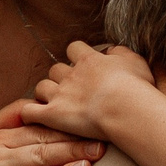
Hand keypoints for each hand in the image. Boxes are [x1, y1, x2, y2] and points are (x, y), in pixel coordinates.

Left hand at [19, 41, 156, 139]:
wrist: (125, 109)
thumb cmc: (136, 87)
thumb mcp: (135, 61)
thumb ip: (120, 52)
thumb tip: (112, 50)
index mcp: (89, 60)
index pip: (74, 48)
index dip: (76, 55)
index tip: (84, 64)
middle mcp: (71, 74)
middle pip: (55, 69)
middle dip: (60, 77)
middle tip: (72, 90)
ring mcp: (59, 94)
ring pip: (41, 87)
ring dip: (45, 93)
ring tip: (55, 103)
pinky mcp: (52, 115)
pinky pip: (30, 111)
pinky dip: (28, 113)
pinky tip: (34, 117)